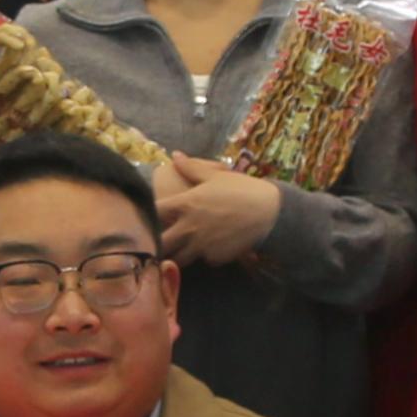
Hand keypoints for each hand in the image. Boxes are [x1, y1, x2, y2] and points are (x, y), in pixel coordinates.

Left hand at [146, 150, 283, 266]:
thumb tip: (175, 155)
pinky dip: (201, 257)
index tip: (147, 216)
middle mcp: (189, 227)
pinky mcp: (215, 258)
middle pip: (160, 243)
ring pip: (178, 258)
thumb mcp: (215, 176)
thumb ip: (191, 168)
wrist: (270, 213)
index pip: (153, 212)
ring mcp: (201, 245)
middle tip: (158, 241)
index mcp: (186, 204)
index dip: (147, 215)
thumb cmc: (242, 189)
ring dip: (177, 254)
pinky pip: (202, 261)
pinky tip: (207, 249)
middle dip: (156, 243)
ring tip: (180, 249)